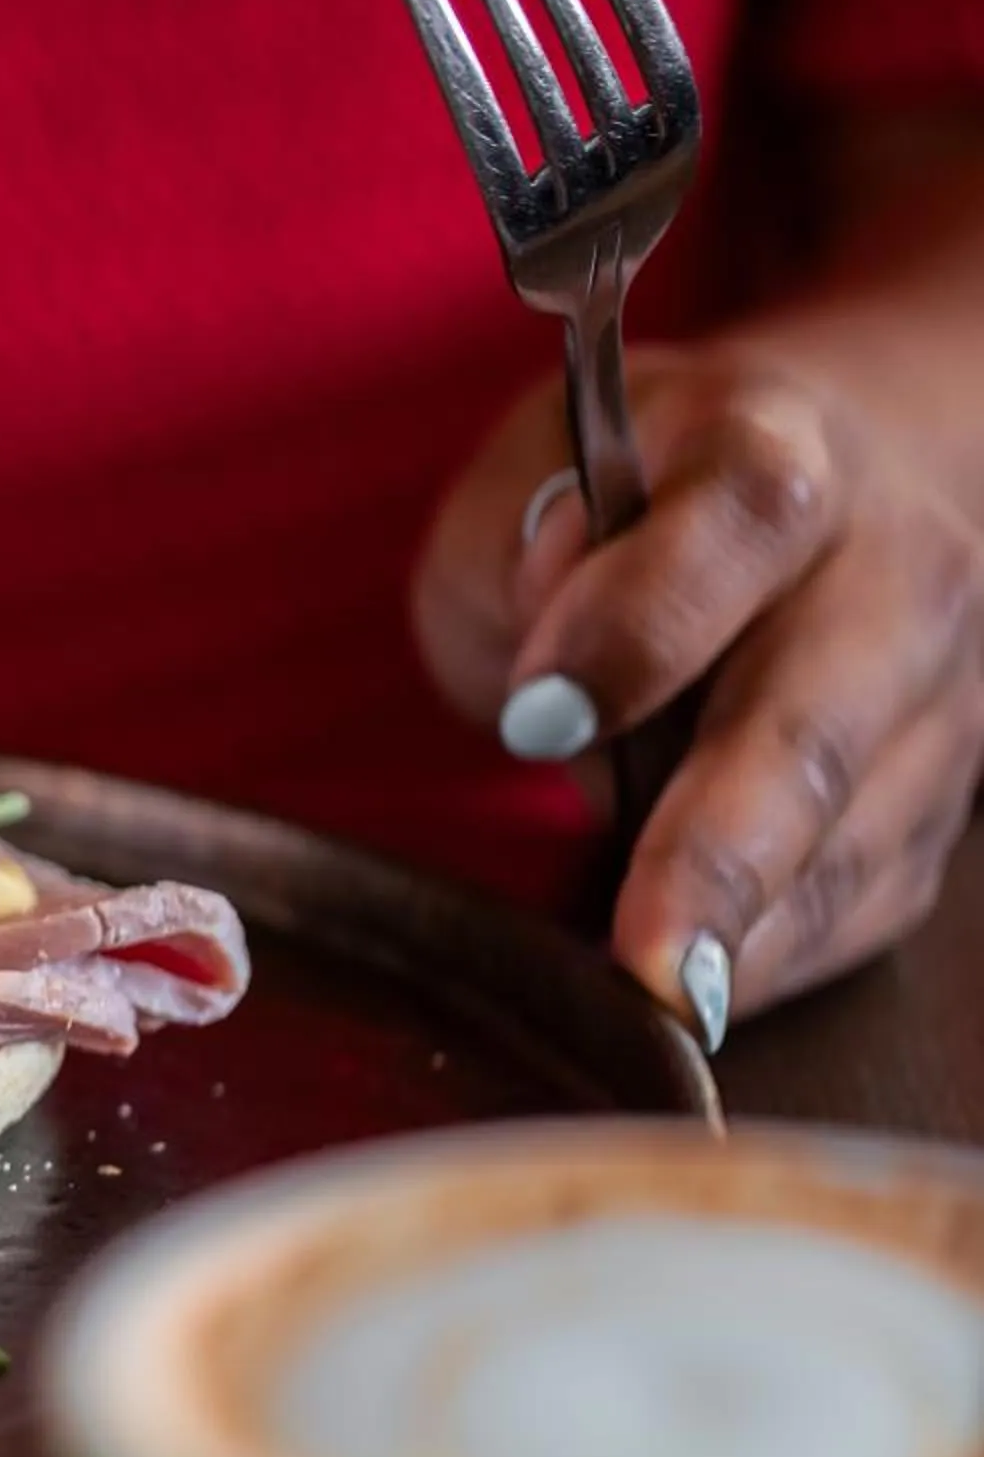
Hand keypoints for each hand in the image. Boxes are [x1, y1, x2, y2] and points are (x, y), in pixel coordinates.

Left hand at [414, 346, 983, 1045]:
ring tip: (667, 1004)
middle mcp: (892, 568)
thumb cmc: (622, 502)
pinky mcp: (937, 803)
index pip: (735, 524)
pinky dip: (780, 961)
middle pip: (819, 722)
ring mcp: (937, 696)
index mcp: (773, 452)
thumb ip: (520, 543)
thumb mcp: (528, 474)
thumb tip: (558, 639)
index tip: (537, 717)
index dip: (637, 625)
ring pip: (860, 836)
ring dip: (756, 933)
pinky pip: (868, 902)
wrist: (809, 498)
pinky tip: (706, 998)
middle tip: (648, 956)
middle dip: (726, 849)